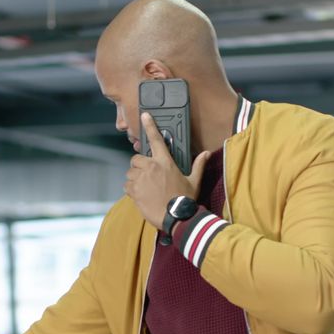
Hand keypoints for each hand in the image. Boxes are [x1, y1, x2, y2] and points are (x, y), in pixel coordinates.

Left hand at [125, 112, 210, 227]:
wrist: (176, 218)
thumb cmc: (185, 199)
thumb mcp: (194, 181)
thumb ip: (198, 165)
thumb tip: (206, 153)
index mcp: (165, 162)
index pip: (156, 140)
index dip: (150, 126)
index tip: (144, 115)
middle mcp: (151, 167)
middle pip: (136, 158)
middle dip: (139, 166)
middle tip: (147, 176)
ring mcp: (141, 179)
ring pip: (130, 173)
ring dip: (135, 179)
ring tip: (145, 188)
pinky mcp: (134, 190)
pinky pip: (127, 185)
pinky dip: (131, 190)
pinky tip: (140, 195)